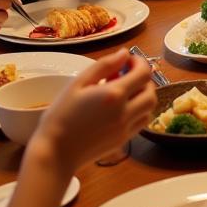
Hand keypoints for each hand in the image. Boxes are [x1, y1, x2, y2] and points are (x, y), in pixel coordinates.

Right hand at [30, 49, 155, 171]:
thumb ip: (103, 65)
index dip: (140, 62)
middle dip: (143, 79)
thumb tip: (124, 53)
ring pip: (150, 108)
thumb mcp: (77, 83)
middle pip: (151, 91)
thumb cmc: (61, 115)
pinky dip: (139, 110)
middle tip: (125, 75)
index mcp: (114, 94)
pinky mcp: (124, 140)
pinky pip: (142, 121)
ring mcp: (126, 128)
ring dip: (143, 95)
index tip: (128, 60)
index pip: (143, 73)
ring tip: (124, 92)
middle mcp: (125, 112)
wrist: (56, 152)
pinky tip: (122, 107)